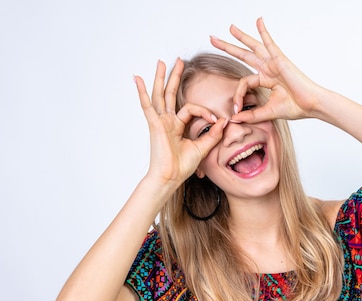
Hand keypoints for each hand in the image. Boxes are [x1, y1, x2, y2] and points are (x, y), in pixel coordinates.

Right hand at [135, 59, 226, 184]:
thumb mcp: (202, 148)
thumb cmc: (181, 167)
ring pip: (160, 95)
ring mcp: (159, 122)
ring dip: (161, 78)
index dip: (205, 111)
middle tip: (179, 61)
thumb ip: (212, 134)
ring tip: (161, 62)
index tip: (215, 120)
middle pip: (170, 94)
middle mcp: (166, 121)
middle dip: (175, 77)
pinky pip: (147, 105)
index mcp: (176, 126)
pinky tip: (137, 79)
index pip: (190, 108)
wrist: (170, 178)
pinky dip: (142, 92)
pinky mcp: (155, 125)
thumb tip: (223, 121)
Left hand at [210, 17, 324, 122]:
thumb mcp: (268, 112)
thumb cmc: (296, 107)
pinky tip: (258, 21)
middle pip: (244, 54)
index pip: (244, 82)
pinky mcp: (280, 59)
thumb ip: (251, 115)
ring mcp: (274, 62)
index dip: (238, 95)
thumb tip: (235, 119)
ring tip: (230, 28)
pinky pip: (270, 42)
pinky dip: (264, 31)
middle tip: (213, 39)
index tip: (236, 110)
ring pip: (253, 46)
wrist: (311, 105)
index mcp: (266, 79)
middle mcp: (268, 68)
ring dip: (241, 36)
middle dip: (228, 47)